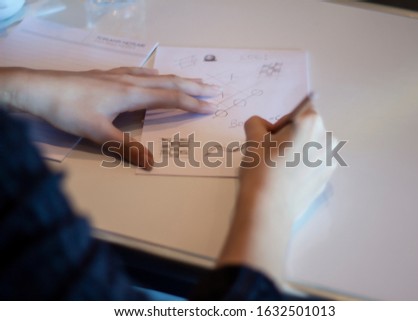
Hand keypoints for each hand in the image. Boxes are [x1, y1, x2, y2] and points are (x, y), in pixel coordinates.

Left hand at [0, 67, 219, 168]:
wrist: (39, 89)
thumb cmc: (68, 110)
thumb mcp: (97, 133)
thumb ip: (126, 148)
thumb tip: (151, 164)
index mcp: (132, 95)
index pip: (170, 98)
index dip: (192, 102)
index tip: (211, 106)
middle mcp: (130, 81)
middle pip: (169, 82)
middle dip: (193, 86)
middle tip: (214, 88)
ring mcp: (119, 76)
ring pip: (156, 76)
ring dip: (177, 78)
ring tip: (193, 80)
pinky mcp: (108, 75)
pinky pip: (138, 72)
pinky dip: (153, 73)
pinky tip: (153, 73)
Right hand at [218, 99, 336, 286]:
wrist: (268, 209)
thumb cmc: (261, 169)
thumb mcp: (252, 139)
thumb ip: (256, 123)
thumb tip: (262, 128)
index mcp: (311, 122)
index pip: (295, 113)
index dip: (279, 126)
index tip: (269, 142)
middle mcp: (327, 138)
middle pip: (305, 130)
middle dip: (289, 139)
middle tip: (271, 156)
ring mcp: (330, 161)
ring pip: (310, 148)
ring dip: (297, 153)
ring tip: (279, 170)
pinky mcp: (327, 179)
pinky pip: (313, 166)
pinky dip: (302, 169)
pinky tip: (287, 181)